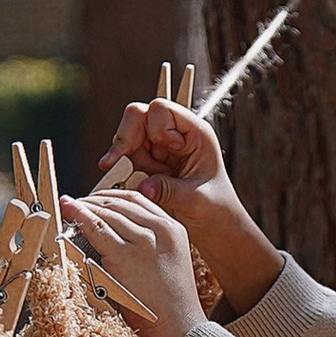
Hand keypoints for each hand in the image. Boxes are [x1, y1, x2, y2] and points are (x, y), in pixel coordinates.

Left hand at [62, 187, 209, 336]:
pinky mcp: (125, 257)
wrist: (181, 328)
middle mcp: (160, 230)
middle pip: (119, 203)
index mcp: (173, 229)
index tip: (94, 199)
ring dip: (83, 207)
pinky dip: (79, 217)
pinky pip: (96, 229)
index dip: (110, 196)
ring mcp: (143, 242)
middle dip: (93, 200)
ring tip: (68, 208)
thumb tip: (118, 233)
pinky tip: (69, 212)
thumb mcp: (168, 261)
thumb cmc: (171, 304)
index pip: (137, 199)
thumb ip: (150, 243)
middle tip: (76, 203)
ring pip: (106, 213)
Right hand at [97, 92, 283, 309]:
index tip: (170, 151)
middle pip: (137, 117)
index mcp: (194, 132)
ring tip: (144, 183)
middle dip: (128, 141)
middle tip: (121, 165)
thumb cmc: (214, 208)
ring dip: (127, 161)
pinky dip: (121, 172)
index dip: (157, 127)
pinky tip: (131, 187)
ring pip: (126, 139)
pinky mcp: (146, 164)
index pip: (162, 109)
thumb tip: (143, 186)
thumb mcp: (195, 200)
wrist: (213, 227)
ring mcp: (157, 148)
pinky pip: (123, 159)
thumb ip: (169, 190)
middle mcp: (173, 135)